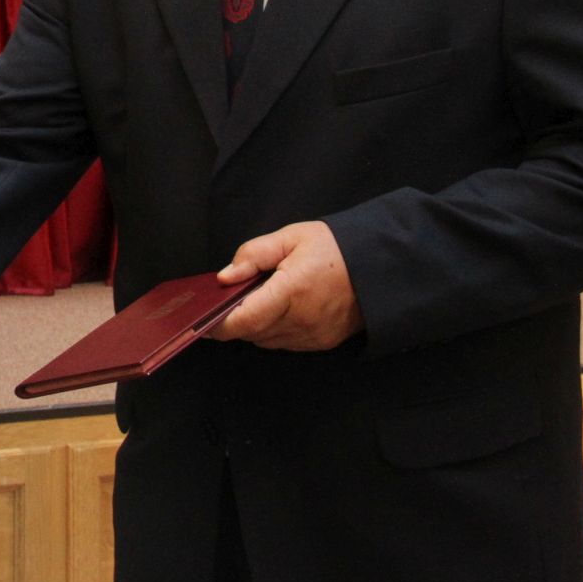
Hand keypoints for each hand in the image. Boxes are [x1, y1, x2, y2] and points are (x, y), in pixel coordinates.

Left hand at [211, 220, 362, 351]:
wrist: (380, 266)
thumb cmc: (335, 248)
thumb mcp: (291, 237)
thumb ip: (254, 254)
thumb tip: (225, 276)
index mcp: (291, 291)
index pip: (244, 320)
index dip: (219, 324)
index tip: (202, 320)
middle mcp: (301, 320)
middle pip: (251, 333)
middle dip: (234, 322)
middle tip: (224, 304)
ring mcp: (313, 335)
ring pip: (266, 341)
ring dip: (254, 327)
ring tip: (254, 302)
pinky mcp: (323, 342)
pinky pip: (285, 343)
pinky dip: (273, 331)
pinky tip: (276, 310)